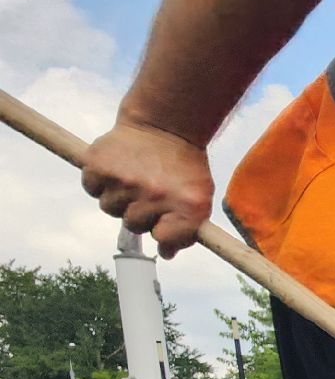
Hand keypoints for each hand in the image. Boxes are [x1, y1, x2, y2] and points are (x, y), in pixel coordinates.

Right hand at [80, 121, 214, 258]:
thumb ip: (186, 230)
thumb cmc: (184, 167)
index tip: (165, 218)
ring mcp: (125, 180)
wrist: (166, 124)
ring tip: (134, 175)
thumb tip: (166, 254)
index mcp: (187, 207)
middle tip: (150, 188)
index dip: (163, 232)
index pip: (163, 240)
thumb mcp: (199, 198)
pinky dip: (100, 181)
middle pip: (133, 226)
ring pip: (109, 208)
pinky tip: (117, 167)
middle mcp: (155, 195)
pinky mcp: (100, 164)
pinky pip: (92, 188)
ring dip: (119, 197)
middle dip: (140, 212)